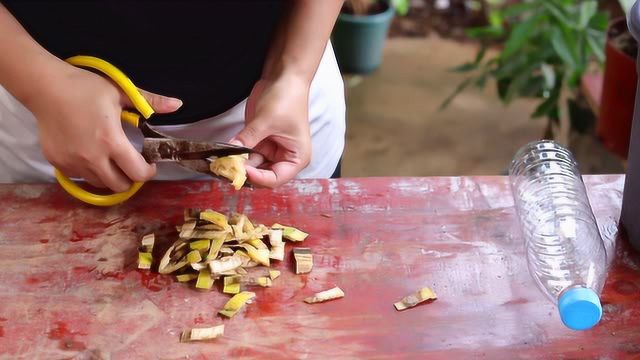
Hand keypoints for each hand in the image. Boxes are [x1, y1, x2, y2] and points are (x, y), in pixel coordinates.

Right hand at [29, 64, 181, 191]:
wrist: (45, 87)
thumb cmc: (85, 87)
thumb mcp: (121, 92)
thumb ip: (150, 101)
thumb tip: (178, 104)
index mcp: (111, 141)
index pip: (137, 173)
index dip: (148, 172)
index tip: (149, 163)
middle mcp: (91, 157)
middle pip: (119, 186)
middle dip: (130, 178)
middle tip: (131, 164)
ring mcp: (72, 162)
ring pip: (99, 184)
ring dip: (109, 176)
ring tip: (110, 159)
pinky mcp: (57, 163)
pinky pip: (80, 177)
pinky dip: (89, 171)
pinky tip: (90, 154)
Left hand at [231, 74, 310, 187]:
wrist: (284, 77)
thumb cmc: (286, 98)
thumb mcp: (266, 120)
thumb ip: (248, 139)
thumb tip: (229, 154)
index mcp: (297, 158)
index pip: (276, 179)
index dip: (258, 178)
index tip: (241, 169)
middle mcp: (285, 158)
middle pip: (264, 177)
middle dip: (246, 173)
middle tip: (227, 168)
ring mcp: (272, 151)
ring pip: (253, 167)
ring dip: (239, 165)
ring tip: (223, 162)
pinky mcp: (261, 142)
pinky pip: (247, 154)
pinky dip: (237, 155)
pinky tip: (225, 154)